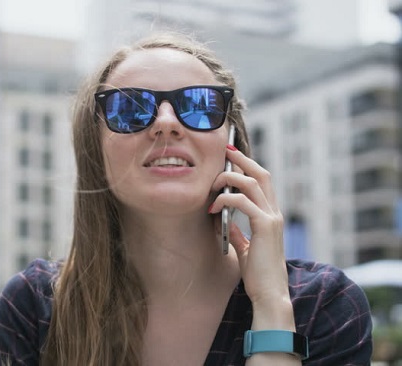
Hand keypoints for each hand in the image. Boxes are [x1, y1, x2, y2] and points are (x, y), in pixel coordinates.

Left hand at [209, 145, 290, 315]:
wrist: (269, 294)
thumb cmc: (259, 275)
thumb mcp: (247, 248)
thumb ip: (240, 233)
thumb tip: (226, 221)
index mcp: (271, 216)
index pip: (263, 181)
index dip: (248, 165)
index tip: (231, 155)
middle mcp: (275, 214)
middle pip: (261, 174)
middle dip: (242, 159)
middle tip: (224, 151)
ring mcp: (271, 219)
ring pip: (251, 183)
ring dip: (228, 179)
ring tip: (211, 186)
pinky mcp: (264, 227)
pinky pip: (242, 201)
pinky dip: (225, 199)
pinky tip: (212, 209)